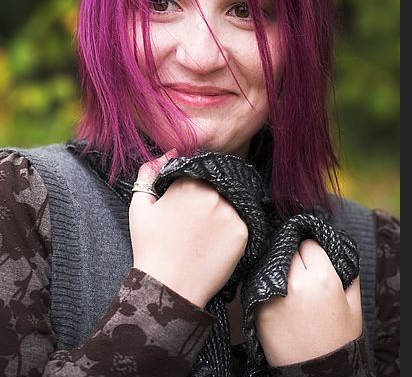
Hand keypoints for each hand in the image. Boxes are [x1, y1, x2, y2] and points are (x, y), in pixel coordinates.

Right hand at [129, 151, 248, 308]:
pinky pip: (240, 222)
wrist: (167, 289)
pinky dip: (229, 230)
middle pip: (215, 186)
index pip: (197, 173)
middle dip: (206, 199)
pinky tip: (214, 244)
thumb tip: (170, 152)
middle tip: (194, 223)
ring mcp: (229, 212)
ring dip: (219, 212)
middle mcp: (212, 193)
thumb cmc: (149, 247)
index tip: (185, 207)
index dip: (191, 189)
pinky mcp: (242, 232)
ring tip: (204, 234)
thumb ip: (149, 171)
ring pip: (228, 203)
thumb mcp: (140, 205)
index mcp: (187, 182)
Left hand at [254, 239, 362, 366]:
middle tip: (302, 274)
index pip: (310, 244)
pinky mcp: (258, 307)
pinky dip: (268, 284)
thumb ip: (348, 273)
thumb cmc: (338, 341)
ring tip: (289, 285)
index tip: (314, 261)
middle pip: (289, 250)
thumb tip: (336, 251)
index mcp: (322, 279)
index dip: (313, 252)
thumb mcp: (354, 306)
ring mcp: (274, 295)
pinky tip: (279, 297)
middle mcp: (296, 283)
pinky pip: (260, 282)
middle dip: (296, 258)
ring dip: (279, 269)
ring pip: (273, 263)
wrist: (316, 375)